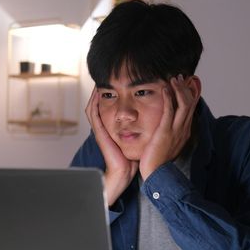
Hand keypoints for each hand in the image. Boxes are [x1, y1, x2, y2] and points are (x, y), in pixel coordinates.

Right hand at [86, 88, 138, 205]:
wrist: (124, 171)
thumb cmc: (132, 156)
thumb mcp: (138, 137)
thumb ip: (142, 127)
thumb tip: (155, 116)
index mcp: (113, 127)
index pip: (109, 106)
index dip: (112, 94)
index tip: (119, 82)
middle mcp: (105, 126)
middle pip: (100, 104)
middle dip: (102, 91)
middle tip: (105, 78)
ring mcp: (100, 129)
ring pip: (94, 106)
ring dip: (96, 93)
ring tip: (99, 82)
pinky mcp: (99, 132)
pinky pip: (93, 114)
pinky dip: (94, 102)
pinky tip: (97, 93)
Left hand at [139, 75, 200, 179]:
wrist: (156, 173)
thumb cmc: (158, 160)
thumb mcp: (168, 144)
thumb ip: (169, 133)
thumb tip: (167, 125)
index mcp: (184, 132)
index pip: (191, 109)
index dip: (190, 94)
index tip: (186, 84)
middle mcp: (183, 129)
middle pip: (190, 103)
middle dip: (186, 88)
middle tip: (180, 77)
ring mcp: (176, 130)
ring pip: (184, 104)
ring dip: (179, 89)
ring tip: (174, 79)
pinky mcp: (165, 131)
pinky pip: (169, 111)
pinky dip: (168, 98)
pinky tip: (165, 89)